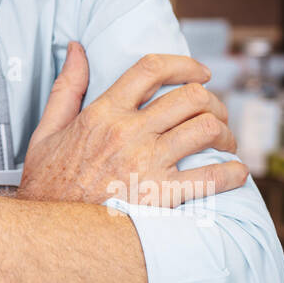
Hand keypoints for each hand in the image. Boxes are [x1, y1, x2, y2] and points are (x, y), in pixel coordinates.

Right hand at [16, 44, 248, 207]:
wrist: (50, 233)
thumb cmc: (48, 185)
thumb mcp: (47, 131)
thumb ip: (67, 87)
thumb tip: (76, 50)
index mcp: (104, 113)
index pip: (151, 69)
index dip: (184, 64)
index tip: (199, 72)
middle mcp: (129, 133)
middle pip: (190, 97)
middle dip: (211, 100)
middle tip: (214, 112)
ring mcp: (147, 164)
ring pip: (205, 129)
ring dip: (224, 132)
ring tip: (224, 141)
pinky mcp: (161, 196)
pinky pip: (211, 178)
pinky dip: (232, 173)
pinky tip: (236, 173)